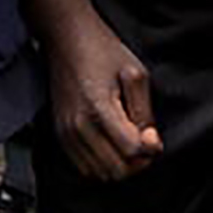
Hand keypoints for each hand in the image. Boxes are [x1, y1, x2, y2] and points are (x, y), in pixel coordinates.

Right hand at [44, 8, 161, 179]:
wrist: (67, 38)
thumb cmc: (102, 50)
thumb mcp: (135, 74)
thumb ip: (144, 113)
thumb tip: (150, 145)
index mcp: (98, 109)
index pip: (131, 151)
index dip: (149, 148)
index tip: (152, 133)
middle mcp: (78, 126)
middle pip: (116, 170)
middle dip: (137, 162)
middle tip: (144, 142)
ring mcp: (66, 133)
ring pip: (100, 174)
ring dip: (120, 165)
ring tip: (128, 143)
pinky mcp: (60, 135)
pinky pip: (84, 168)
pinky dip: (102, 164)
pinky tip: (111, 145)